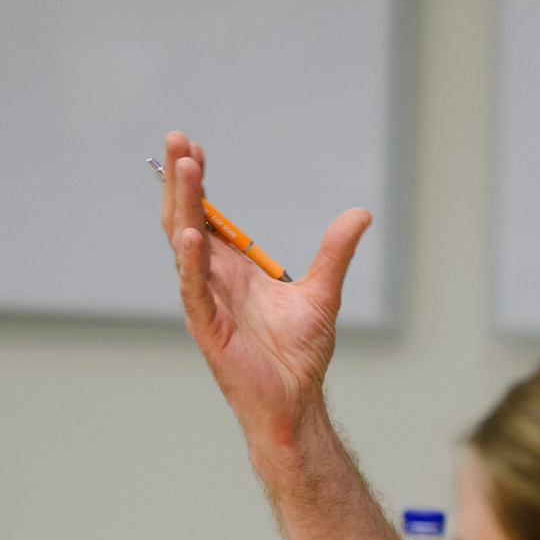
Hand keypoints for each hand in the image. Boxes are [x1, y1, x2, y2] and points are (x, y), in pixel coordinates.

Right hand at [159, 131, 371, 457]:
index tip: (195, 148)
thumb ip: (335, 252)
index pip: (207, 217)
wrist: (296, 401)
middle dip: (181, 180)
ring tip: (182, 167)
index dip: (199, 183)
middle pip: (186, 219)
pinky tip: (190, 233)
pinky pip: (193, 289)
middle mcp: (212, 281)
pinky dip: (191, 261)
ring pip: (184, 245)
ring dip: (182, 205)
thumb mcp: (322, 292)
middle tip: (178, 138)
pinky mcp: (208, 327)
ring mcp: (205, 302)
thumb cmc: (299, 354)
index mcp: (232, 270)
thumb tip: (361, 214)